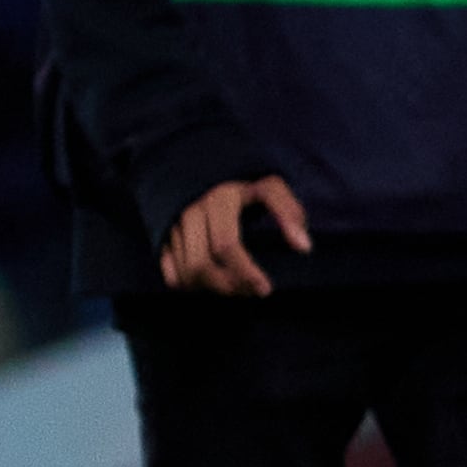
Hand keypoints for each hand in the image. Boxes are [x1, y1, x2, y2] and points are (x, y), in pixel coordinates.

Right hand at [159, 174, 311, 296]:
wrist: (204, 174)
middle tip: (254, 291)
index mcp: (218, 199)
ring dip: (212, 289)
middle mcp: (190, 212)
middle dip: (230, 286)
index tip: (265, 289)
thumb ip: (289, 211)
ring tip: (237, 288)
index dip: (244, 272)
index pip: (225, 245)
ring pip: (186, 273)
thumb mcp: (270, 188)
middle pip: (202, 265)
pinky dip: (190, 287)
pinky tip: (210, 284)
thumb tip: (304, 247)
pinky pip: (170, 275)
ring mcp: (172, 226)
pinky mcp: (163, 238)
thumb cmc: (245, 187)